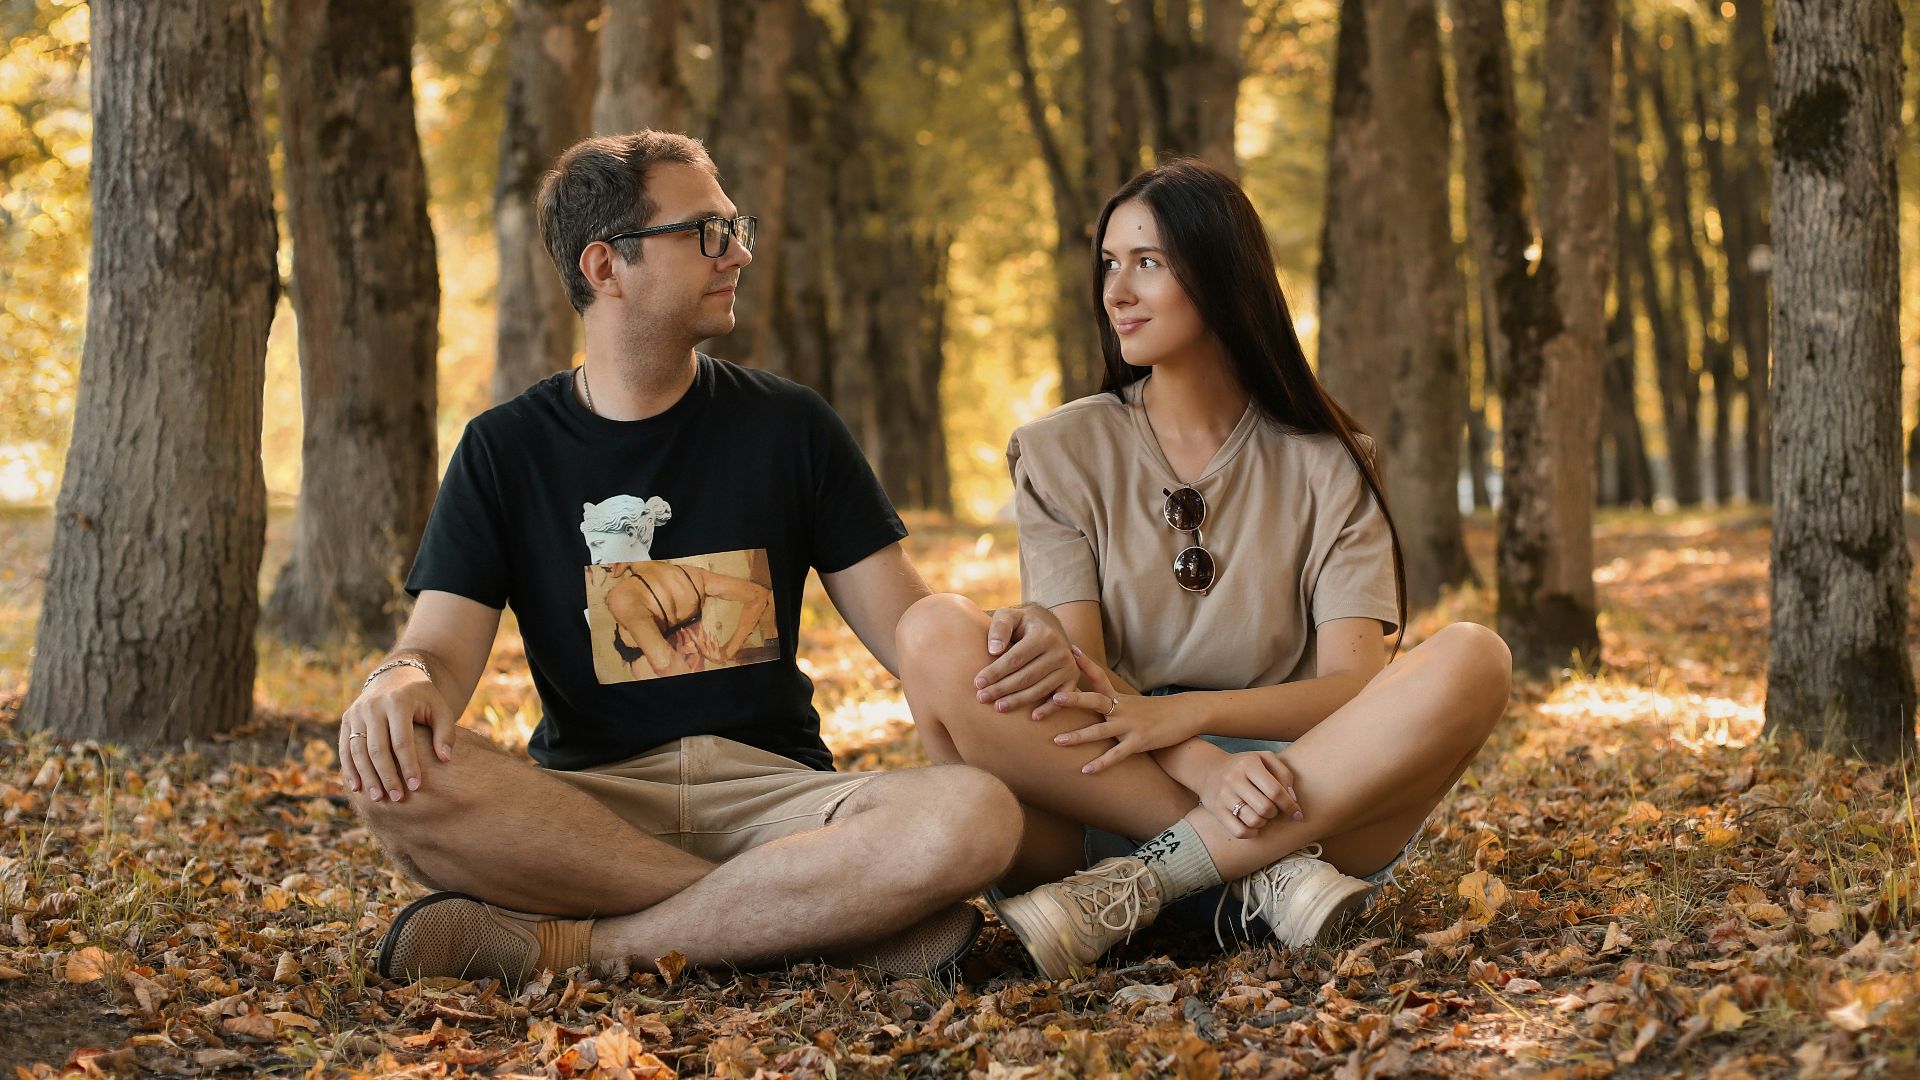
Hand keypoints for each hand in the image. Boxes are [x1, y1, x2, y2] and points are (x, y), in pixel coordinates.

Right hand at [340, 665, 453, 802]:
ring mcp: (357, 712)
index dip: (408, 765)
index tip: (416, 786)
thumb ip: (445, 733)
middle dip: (387, 776)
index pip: (402, 741)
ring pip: (358, 750)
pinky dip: (349, 768)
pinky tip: (357, 787)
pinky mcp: (347, 719)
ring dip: (367, 776)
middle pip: (377, 748)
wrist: (396, 676)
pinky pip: (345, 747)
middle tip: (397, 798)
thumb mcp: (440, 709)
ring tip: (378, 797)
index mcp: (398, 702)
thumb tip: (445, 759)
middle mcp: (373, 706)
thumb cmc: (423, 699)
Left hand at [972, 603, 1077, 716]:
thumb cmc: (1022, 624)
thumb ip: (999, 628)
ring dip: (1018, 701)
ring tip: (998, 707)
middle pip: (1026, 676)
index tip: (978, 682)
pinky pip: (1061, 697)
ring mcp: (1068, 666)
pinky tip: (1033, 717)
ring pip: (1040, 689)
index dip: (995, 672)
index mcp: (1043, 635)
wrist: (1049, 625)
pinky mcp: (1073, 678)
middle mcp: (1060, 651)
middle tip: (982, 698)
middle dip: (1002, 689)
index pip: (1015, 659)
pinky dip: (1049, 709)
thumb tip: (994, 650)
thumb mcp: (1009, 616)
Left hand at [1049, 647, 1198, 772]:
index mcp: (1119, 698)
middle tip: (1054, 698)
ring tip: (1057, 741)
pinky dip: (1101, 763)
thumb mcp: (1132, 703)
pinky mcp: (1139, 742)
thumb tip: (1092, 701)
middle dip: (1074, 700)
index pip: (1099, 676)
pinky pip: (1116, 755)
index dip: (1085, 663)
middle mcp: (1122, 709)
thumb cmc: (1156, 711)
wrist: (1186, 715)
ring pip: (1100, 731)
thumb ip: (1112, 702)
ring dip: (1078, 736)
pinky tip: (1086, 770)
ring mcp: (1130, 726)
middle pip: (1095, 701)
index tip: (1070, 649)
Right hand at [1196, 749, 1302, 839]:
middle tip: (1274, 809)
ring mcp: (1223, 795)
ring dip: (1263, 822)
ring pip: (1253, 821)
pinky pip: (1239, 831)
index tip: (1298, 814)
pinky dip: (1251, 832)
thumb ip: (1284, 774)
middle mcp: (1233, 778)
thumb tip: (1293, 799)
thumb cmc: (1244, 767)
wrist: (1208, 770)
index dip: (1290, 806)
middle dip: (1275, 813)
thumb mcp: (1265, 759)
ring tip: (1262, 815)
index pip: (1275, 791)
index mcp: (1248, 764)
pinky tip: (1253, 825)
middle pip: (1265, 808)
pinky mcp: (1216, 810)